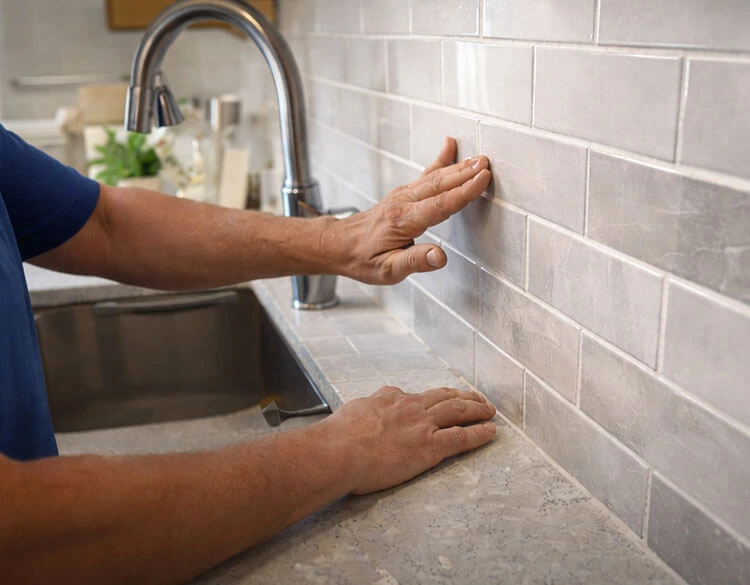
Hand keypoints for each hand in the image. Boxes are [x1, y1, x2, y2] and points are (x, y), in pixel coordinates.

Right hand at [324, 386, 496, 494]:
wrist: (340, 451)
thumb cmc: (338, 437)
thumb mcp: (351, 412)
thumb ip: (364, 410)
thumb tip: (364, 410)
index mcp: (389, 399)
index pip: (414, 396)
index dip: (429, 399)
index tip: (436, 400)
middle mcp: (410, 407)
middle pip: (444, 397)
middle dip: (463, 397)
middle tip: (476, 398)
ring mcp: (422, 425)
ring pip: (458, 412)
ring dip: (477, 409)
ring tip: (490, 410)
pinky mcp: (430, 446)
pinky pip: (462, 438)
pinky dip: (479, 434)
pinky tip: (491, 432)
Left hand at [327, 138, 490, 284]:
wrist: (338, 245)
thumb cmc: (362, 259)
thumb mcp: (387, 270)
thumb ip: (416, 262)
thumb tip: (441, 257)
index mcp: (402, 221)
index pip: (440, 204)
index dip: (464, 192)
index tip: (483, 179)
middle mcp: (402, 203)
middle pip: (439, 184)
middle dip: (465, 173)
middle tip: (487, 164)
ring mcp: (401, 196)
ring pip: (434, 176)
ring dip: (458, 166)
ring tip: (479, 158)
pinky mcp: (402, 194)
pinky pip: (425, 174)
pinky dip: (440, 160)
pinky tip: (450, 146)